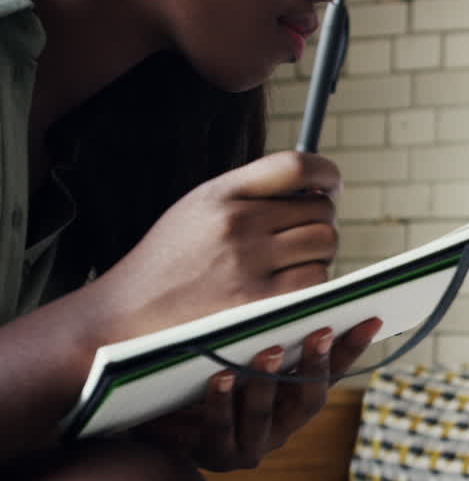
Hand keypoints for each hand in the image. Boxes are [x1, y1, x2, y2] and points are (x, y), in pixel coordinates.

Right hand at [85, 151, 341, 343]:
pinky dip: (313, 284)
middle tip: (301, 239)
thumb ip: (253, 194)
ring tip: (291, 265)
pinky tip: (289, 288)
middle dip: (320, 223)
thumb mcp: (200, 209)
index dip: (326, 175)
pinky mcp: (260, 303)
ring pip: (325, 245)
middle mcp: (236, 223)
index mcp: (221, 194)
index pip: (296, 166)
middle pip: (320, 211)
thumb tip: (319, 192)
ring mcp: (249, 264)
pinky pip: (317, 281)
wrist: (128, 314)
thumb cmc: (173, 261)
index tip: (329, 188)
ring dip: (319, 255)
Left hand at [134, 318, 379, 471]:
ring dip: (268, 383)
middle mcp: (283, 428)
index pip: (333, 374)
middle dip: (316, 365)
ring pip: (265, 416)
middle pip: (309, 400)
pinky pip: (220, 429)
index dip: (352, 350)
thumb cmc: (205, 380)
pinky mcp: (215, 455)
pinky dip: (222, 402)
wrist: (158, 422)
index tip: (370, 320)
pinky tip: (220, 377)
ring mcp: (251, 445)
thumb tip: (295, 291)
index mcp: (296, 402)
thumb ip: (268, 338)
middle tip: (320, 332)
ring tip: (268, 352)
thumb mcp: (241, 356)